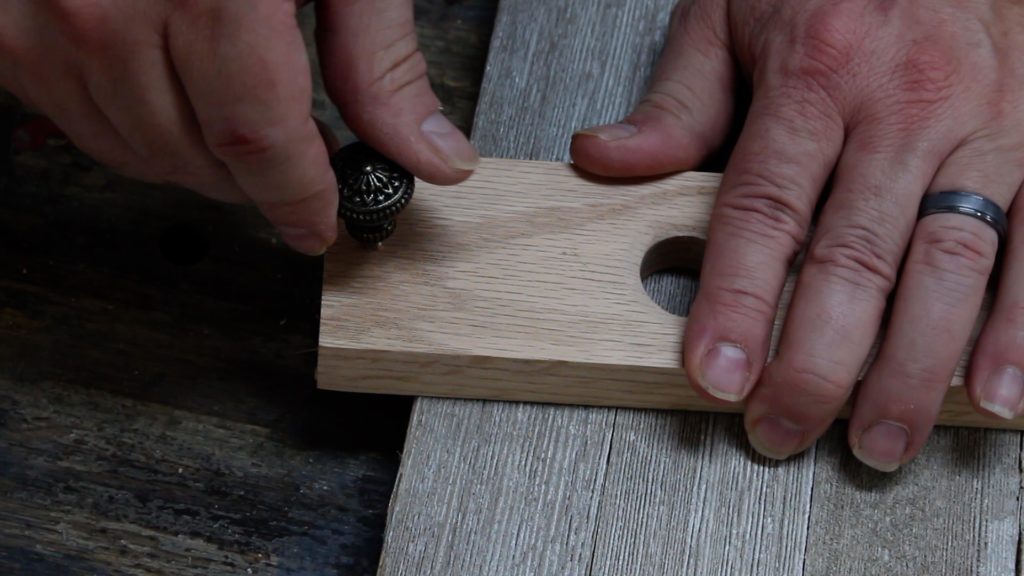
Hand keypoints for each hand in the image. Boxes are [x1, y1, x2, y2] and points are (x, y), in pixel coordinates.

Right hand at [0, 0, 477, 254]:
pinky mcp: (10, 30)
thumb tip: (431, 154)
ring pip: (134, 153)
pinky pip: (75, 121)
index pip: (257, 143)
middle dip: (257, 180)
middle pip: (197, 159)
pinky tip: (174, 97)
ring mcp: (47, 21)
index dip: (296, 199)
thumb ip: (379, 61)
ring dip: (198, 160)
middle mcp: (108, 11)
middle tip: (294, 159)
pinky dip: (133, 129)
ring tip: (237, 118)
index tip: (316, 222)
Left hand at [572, 0, 1023, 470]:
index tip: (718, 372)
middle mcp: (908, 103)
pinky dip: (1023, 326)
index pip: (765, 208)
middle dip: (820, 361)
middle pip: (858, 256)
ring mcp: (989, 125)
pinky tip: (998, 389)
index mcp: (820, 71)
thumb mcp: (734, 8)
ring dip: (916, 367)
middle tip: (786, 427)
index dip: (738, 301)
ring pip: (954, 266)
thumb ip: (677, 101)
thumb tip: (604, 158)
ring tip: (881, 437)